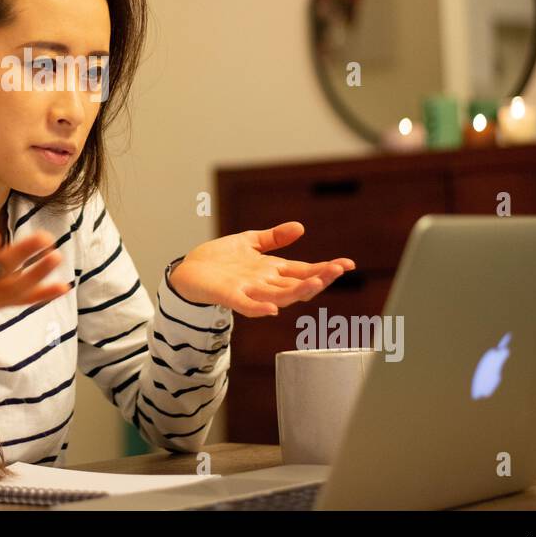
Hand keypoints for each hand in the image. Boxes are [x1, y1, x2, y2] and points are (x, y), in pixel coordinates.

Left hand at [169, 221, 354, 317]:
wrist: (187, 272)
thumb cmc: (218, 260)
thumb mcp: (249, 243)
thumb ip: (274, 238)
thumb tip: (300, 228)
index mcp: (271, 270)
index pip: (303, 270)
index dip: (325, 268)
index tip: (348, 264)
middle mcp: (264, 283)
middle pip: (297, 284)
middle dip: (319, 278)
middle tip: (339, 270)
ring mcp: (248, 290)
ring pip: (280, 295)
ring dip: (299, 291)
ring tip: (318, 283)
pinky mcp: (229, 295)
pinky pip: (247, 306)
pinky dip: (259, 308)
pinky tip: (272, 309)